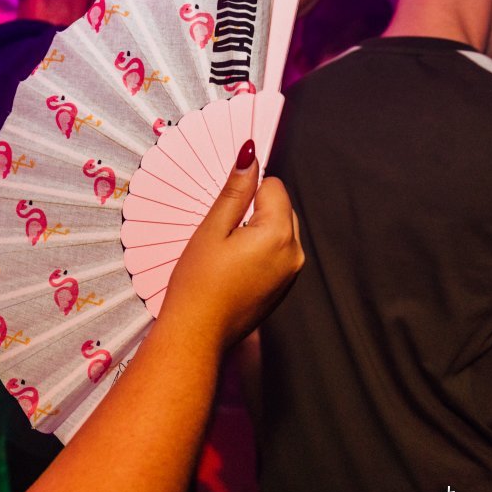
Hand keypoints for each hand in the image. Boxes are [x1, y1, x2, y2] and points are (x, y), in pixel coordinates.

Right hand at [159, 140, 303, 350]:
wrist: (197, 336)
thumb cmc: (198, 284)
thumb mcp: (212, 230)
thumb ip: (235, 191)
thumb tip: (251, 155)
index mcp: (279, 234)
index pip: (274, 187)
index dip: (246, 192)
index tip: (224, 213)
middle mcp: (294, 253)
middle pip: (281, 208)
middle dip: (254, 211)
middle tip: (222, 235)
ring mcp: (291, 274)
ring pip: (280, 231)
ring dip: (256, 232)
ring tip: (225, 255)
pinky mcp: (283, 289)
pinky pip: (277, 255)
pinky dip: (258, 253)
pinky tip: (233, 270)